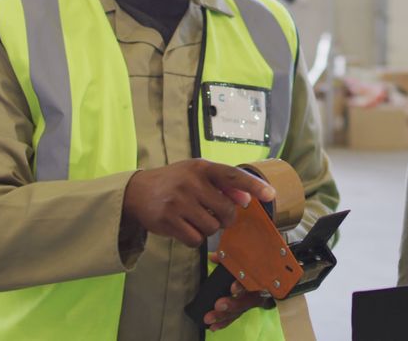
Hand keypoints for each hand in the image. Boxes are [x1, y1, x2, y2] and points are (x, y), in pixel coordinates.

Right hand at [122, 159, 275, 246]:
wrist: (137, 192)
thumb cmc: (174, 182)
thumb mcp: (197, 175)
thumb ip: (223, 185)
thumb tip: (247, 199)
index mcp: (201, 167)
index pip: (233, 176)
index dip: (254, 185)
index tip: (271, 195)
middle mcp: (190, 182)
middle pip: (226, 211)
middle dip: (225, 218)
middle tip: (215, 214)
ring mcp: (178, 202)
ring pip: (212, 228)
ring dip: (208, 228)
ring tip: (195, 218)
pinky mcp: (168, 221)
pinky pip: (195, 239)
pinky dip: (194, 238)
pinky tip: (184, 227)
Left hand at [202, 253, 270, 329]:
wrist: (274, 273)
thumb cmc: (258, 265)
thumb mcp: (247, 259)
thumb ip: (231, 258)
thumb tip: (214, 257)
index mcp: (260, 277)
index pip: (253, 281)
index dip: (242, 286)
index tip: (233, 288)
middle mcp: (259, 292)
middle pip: (247, 301)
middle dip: (232, 304)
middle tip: (218, 305)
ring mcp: (253, 301)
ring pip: (241, 310)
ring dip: (224, 316)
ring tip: (210, 318)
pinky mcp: (246, 308)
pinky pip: (235, 316)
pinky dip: (224, 322)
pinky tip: (213, 327)